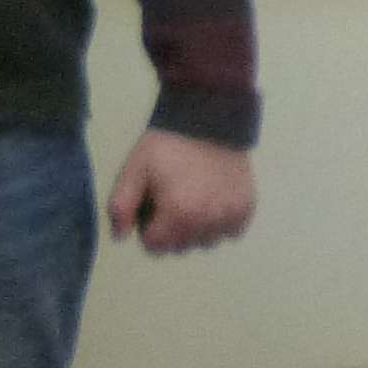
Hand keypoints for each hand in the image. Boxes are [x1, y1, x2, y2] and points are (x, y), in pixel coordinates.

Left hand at [108, 131, 256, 255]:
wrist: (208, 120)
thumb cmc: (166, 146)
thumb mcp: (134, 170)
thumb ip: (121, 206)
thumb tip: (120, 237)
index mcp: (178, 215)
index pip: (155, 247)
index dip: (147, 227)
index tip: (150, 206)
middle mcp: (208, 223)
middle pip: (181, 247)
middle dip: (170, 230)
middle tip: (169, 199)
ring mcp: (231, 217)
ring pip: (206, 242)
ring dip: (196, 230)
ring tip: (191, 199)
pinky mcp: (246, 210)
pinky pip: (230, 232)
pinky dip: (220, 223)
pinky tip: (211, 200)